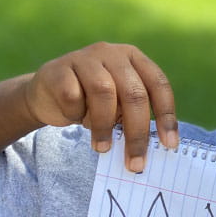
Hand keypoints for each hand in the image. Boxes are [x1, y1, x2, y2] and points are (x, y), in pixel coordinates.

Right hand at [23, 42, 178, 170]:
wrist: (46, 95)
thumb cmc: (91, 103)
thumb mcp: (117, 106)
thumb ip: (134, 117)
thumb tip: (157, 147)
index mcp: (133, 58)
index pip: (158, 84)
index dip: (166, 115)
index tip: (169, 145)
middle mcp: (112, 53)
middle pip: (133, 92)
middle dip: (137, 132)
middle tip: (135, 163)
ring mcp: (84, 58)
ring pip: (103, 92)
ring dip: (104, 126)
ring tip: (102, 147)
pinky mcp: (58, 69)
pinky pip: (72, 96)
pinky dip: (76, 114)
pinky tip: (73, 117)